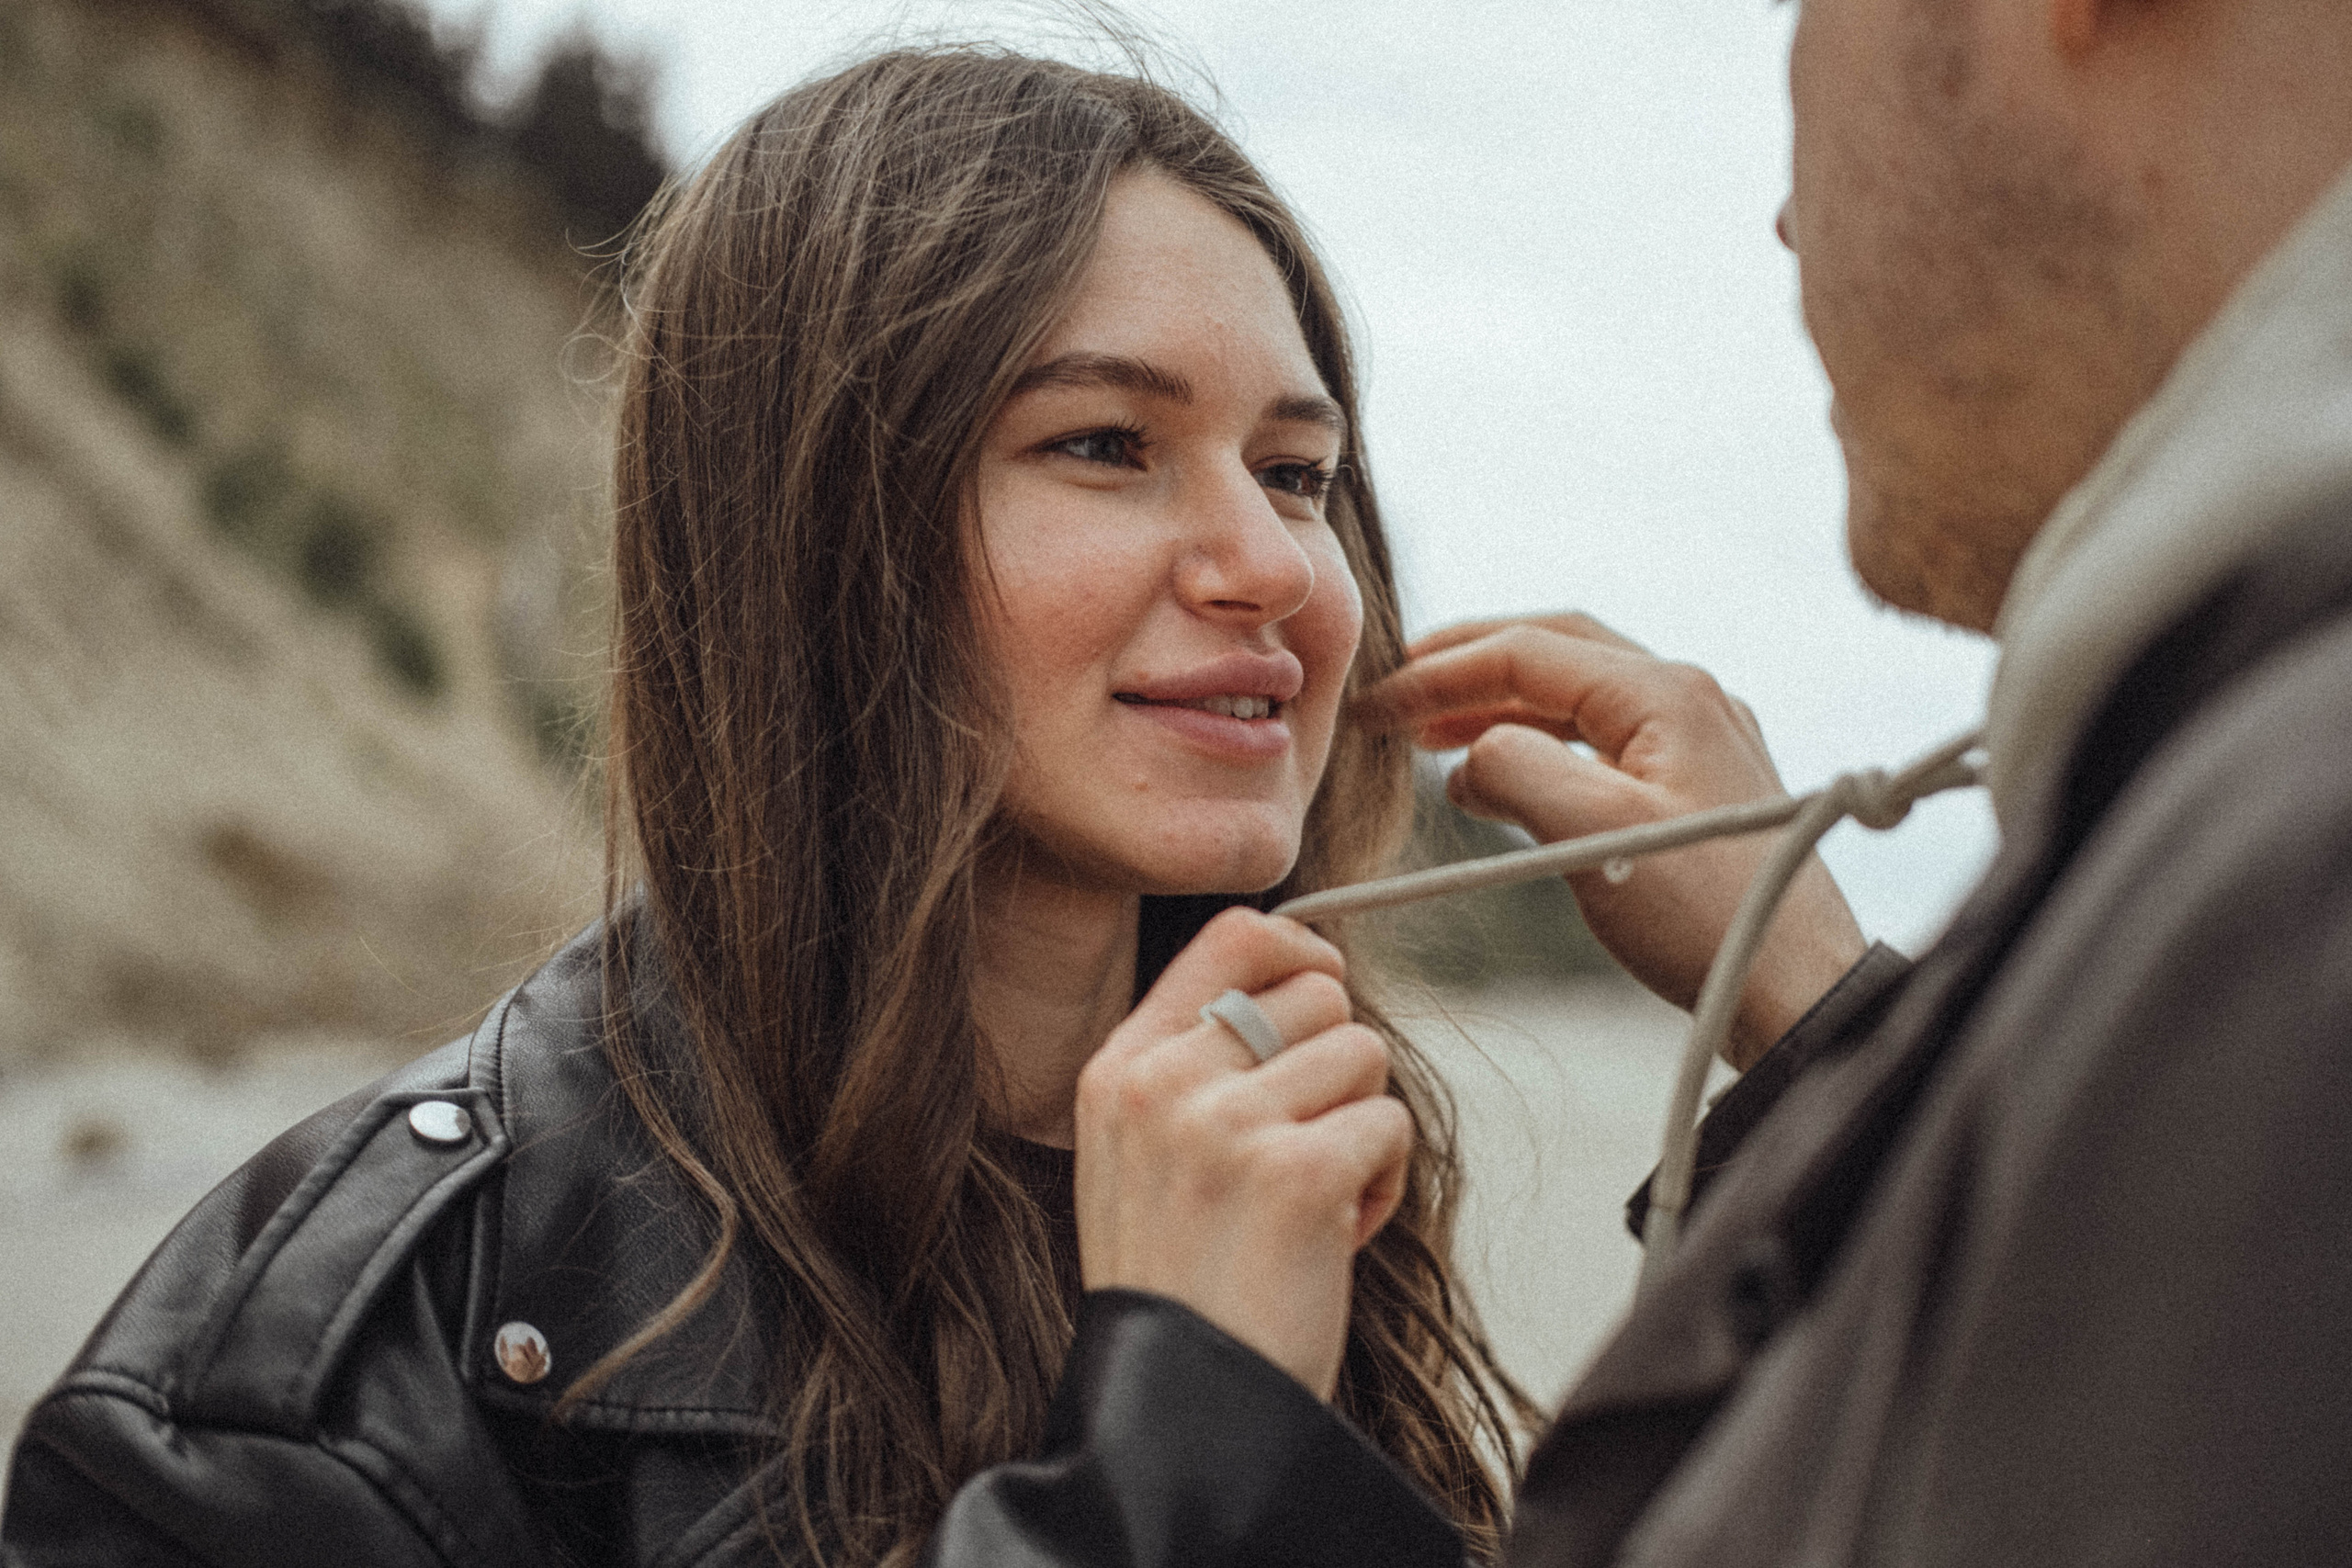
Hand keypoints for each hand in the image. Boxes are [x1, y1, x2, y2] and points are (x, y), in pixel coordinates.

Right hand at [1074, 908, 1411, 1400]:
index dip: (1302, 951)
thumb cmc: (1185, 1287)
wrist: (1184, 1413)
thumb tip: (1308, 973)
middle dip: (1336, 1065)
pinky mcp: (1298, 1174)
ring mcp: (1227, 1126)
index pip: (1233, 934)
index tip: (1324, 989)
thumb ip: (1199, 1063)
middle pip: (1319, 992)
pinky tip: (1331, 1240)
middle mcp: (1165, 1084)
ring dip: (1360, 1128)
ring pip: (1365, 1054)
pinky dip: (1380, 1186)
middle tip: (1302, 1148)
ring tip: (1310, 1203)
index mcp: (1121, 1070)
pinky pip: (1389, 1125)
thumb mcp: (1144, 1154)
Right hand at [1359, 613, 1865, 1066]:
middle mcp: (1687, 699)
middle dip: (1469, 665)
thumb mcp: (1590, 835)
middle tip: (1399, 689)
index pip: (1527, 652)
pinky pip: (1601, 742)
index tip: (1375, 706)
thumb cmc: (1707, 918)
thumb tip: (1472, 758)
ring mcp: (1699, 741)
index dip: (1439, 673)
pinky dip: (1539, 748)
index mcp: (1664, 693)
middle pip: (1556, 651)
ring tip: (1432, 739)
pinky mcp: (1700, 788)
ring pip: (1578, 698)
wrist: (1798, 992)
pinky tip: (1499, 784)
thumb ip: (1515, 771)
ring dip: (1501, 709)